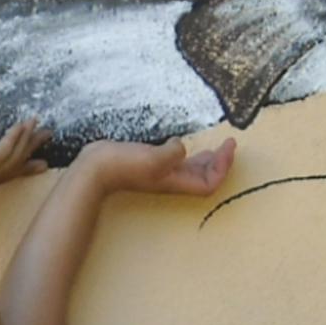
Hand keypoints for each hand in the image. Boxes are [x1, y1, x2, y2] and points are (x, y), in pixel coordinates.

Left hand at [0, 120, 50, 236]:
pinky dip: (16, 135)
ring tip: (45, 128)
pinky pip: (7, 146)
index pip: (4, 171)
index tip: (37, 162)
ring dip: (29, 137)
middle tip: (48, 136)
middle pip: (17, 159)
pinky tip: (25, 124)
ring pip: (17, 151)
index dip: (21, 165)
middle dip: (33, 147)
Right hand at [71, 135, 236, 197]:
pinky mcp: (151, 162)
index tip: (229, 146)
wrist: (96, 167)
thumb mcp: (154, 158)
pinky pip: (177, 161)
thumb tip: (182, 147)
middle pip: (205, 177)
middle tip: (229, 143)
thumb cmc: (124, 165)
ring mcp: (161, 172)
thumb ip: (173, 153)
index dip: (224, 167)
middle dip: (221, 162)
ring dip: (207, 160)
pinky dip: (187, 153)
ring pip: (192, 170)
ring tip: (216, 146)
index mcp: (176, 181)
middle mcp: (172, 179)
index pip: (210, 182)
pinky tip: (182, 142)